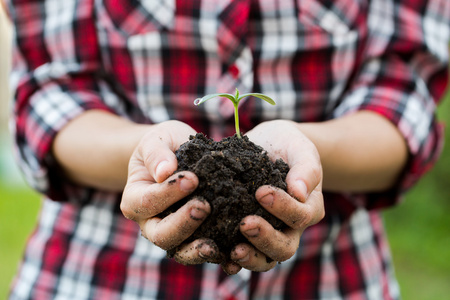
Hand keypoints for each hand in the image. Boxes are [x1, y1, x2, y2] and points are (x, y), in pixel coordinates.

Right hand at [120, 120, 222, 264]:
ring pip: (182, 251)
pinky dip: (220, 254)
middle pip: (161, 235)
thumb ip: (156, 153)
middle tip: (204, 206)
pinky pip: (205, 251)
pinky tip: (235, 251)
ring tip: (215, 244)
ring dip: (198, 250)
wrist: (179, 155)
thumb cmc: (164, 146)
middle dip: (183, 223)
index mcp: (135, 200)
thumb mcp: (157, 140)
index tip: (192, 178)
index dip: (169, 193)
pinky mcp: (196, 238)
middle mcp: (151, 224)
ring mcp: (174, 235)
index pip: (148, 202)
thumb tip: (164, 171)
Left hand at [223, 120, 324, 272]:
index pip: (300, 216)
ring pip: (264, 259)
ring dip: (249, 258)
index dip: (283, 208)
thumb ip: (305, 168)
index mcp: (308, 207)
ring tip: (232, 250)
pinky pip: (241, 253)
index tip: (261, 191)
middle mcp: (291, 228)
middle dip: (265, 238)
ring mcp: (269, 235)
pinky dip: (229, 258)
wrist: (267, 146)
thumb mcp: (300, 148)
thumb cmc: (287, 145)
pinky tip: (212, 250)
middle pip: (284, 247)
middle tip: (245, 224)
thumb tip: (299, 192)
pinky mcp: (246, 235)